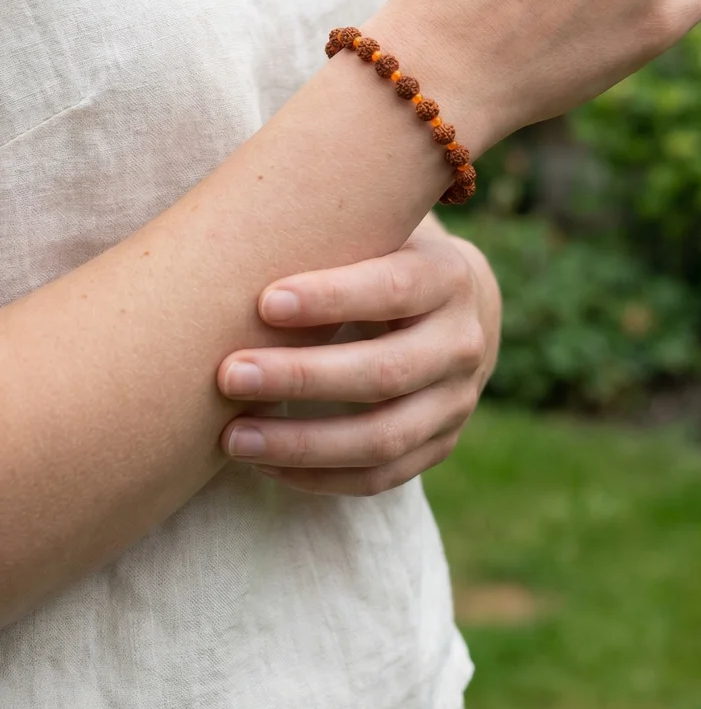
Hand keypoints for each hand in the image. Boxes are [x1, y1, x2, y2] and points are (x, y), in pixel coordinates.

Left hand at [216, 223, 500, 495]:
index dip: (331, 298)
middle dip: (303, 377)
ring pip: (382, 437)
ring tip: (231, 437)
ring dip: (301, 443)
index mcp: (447, 277)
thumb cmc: (386, 257)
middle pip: (385, 373)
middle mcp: (462, 342)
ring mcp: (456, 402)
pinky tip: (263, 463)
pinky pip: (379, 477)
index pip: (393, 289)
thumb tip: (236, 232)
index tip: (263, 303)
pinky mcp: (440, 444)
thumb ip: (333, 233)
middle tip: (230, 374)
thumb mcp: (379, 232)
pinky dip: (317, 476)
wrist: (459, 307)